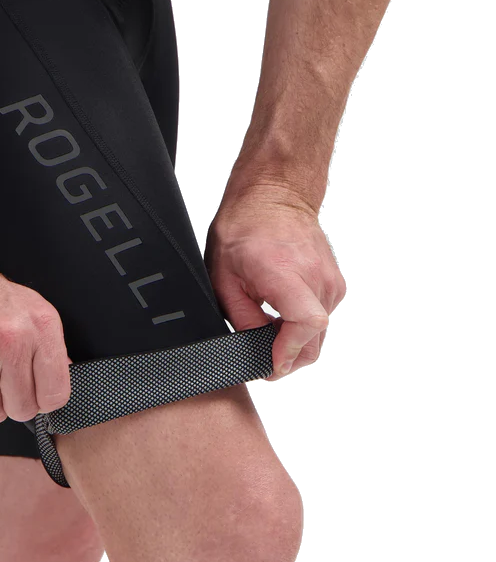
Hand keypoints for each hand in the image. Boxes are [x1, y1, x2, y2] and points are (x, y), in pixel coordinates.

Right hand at [0, 251, 70, 441]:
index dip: (45, 399)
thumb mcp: (29, 305)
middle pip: (24, 409)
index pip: (56, 392)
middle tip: (4, 390)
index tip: (36, 396)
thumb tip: (64, 375)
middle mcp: (13, 343)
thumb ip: (48, 344)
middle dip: (14, 404)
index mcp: (39, 326)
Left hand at [205, 183, 345, 379]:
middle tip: (261, 359)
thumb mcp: (224, 277)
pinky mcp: (336, 284)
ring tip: (266, 329)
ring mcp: (331, 281)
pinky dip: (302, 326)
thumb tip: (257, 349)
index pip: (306, 325)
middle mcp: (317, 278)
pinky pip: (322, 318)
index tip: (270, 366)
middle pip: (314, 340)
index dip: (288, 352)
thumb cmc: (244, 227)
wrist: (275, 195)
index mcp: (287, 272)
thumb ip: (243, 318)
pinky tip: (280, 316)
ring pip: (319, 334)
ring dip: (294, 341)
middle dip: (288, 358)